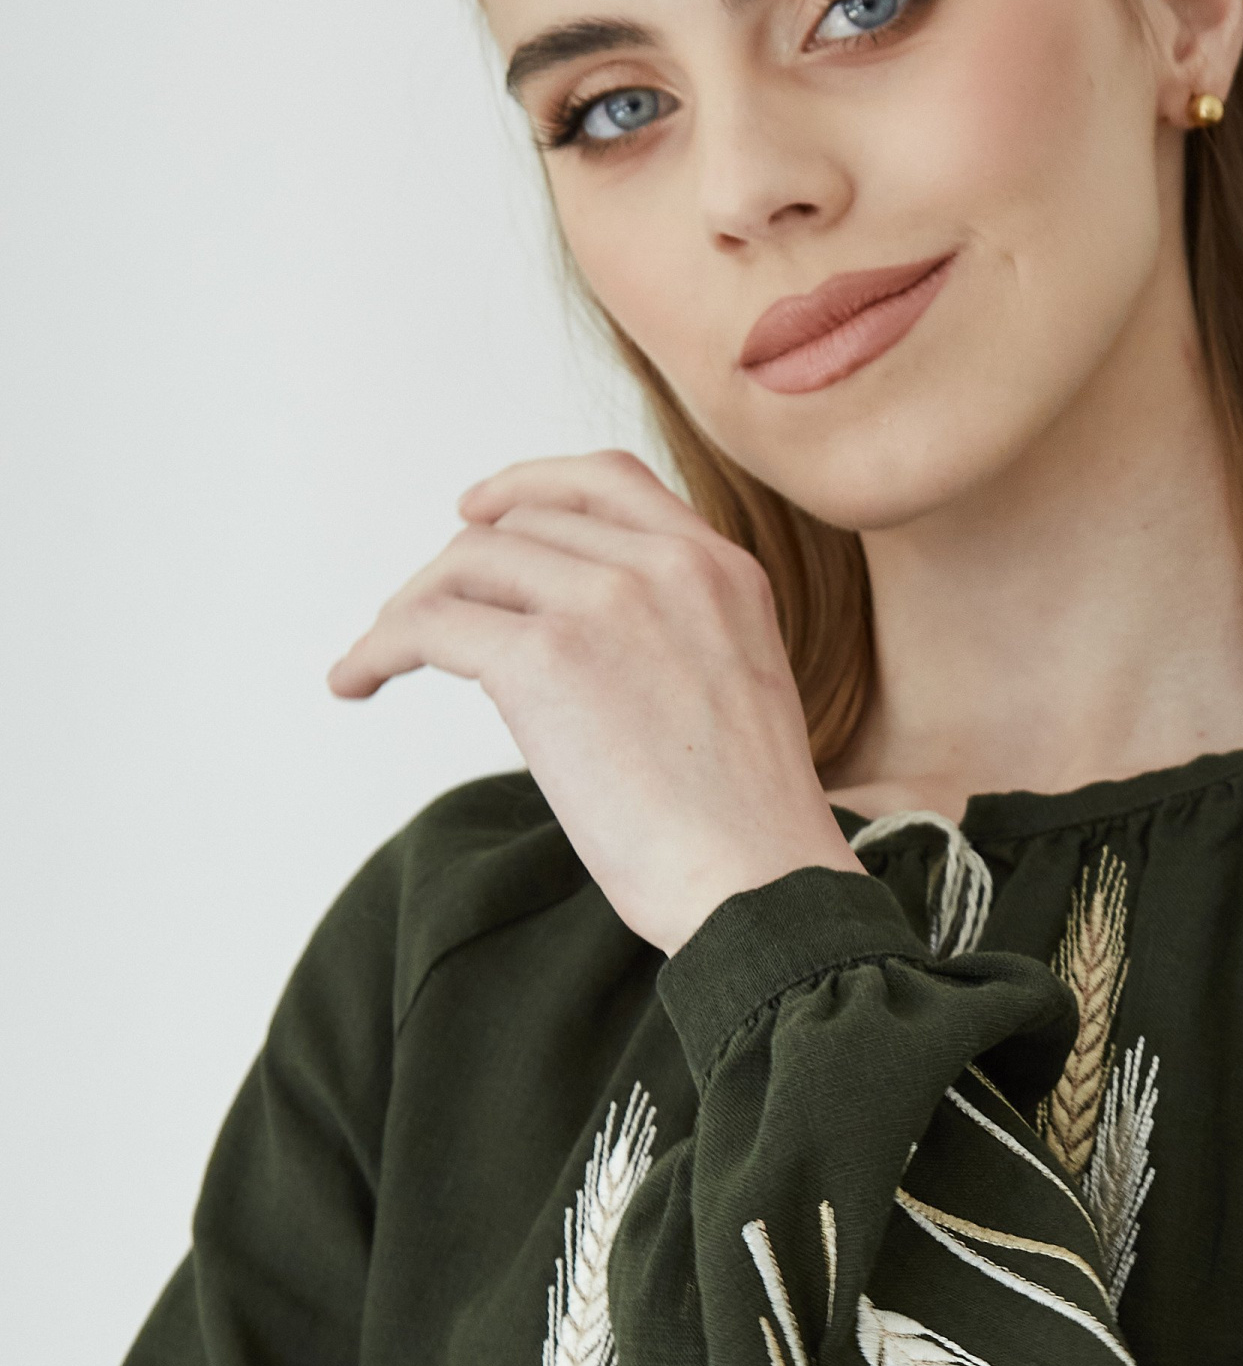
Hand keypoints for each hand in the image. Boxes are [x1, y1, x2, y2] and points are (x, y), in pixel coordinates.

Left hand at [329, 452, 861, 953]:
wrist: (761, 883)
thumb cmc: (748, 827)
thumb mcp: (735, 686)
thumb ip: (670, 635)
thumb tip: (562, 644)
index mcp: (722, 570)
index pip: (607, 482)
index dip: (527, 487)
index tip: (477, 511)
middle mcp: (666, 565)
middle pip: (521, 525)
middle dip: (457, 570)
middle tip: (418, 621)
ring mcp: (605, 601)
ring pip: (466, 565)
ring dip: (409, 608)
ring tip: (379, 658)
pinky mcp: (545, 656)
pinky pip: (428, 625)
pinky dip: (378, 648)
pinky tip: (358, 681)